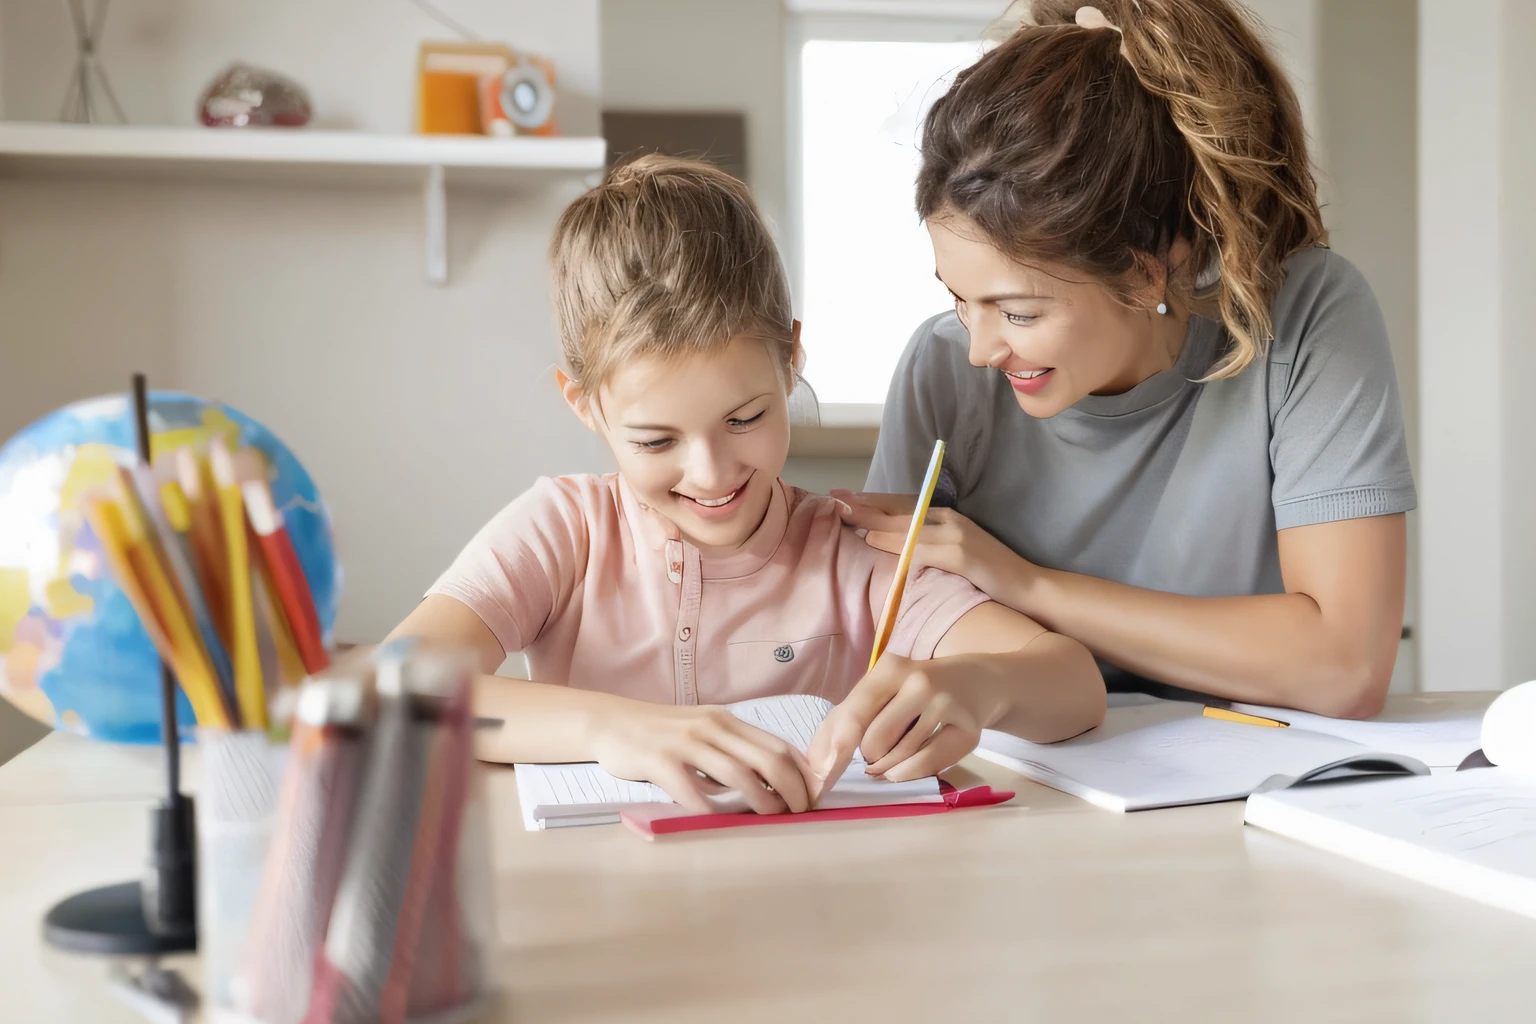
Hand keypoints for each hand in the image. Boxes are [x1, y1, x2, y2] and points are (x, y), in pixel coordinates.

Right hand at [585, 700, 816, 814]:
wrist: (611, 723)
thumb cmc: (662, 733)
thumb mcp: (704, 732)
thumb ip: (733, 751)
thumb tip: (774, 781)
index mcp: (727, 722)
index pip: (778, 745)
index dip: (802, 773)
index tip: (813, 796)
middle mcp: (712, 728)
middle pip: (768, 759)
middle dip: (792, 789)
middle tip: (800, 812)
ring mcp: (686, 743)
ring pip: (738, 774)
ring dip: (761, 801)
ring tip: (771, 817)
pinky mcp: (660, 761)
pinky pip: (692, 790)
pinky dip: (710, 809)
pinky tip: (718, 821)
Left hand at [807, 653, 993, 798]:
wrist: (976, 681)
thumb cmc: (912, 691)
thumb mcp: (879, 693)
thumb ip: (841, 721)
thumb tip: (815, 765)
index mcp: (889, 668)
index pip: (855, 713)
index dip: (836, 747)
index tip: (823, 775)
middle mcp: (918, 682)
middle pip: (874, 742)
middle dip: (869, 756)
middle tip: (878, 749)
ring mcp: (946, 704)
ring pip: (899, 757)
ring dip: (888, 767)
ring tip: (893, 756)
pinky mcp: (968, 729)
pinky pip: (927, 765)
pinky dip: (909, 773)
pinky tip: (906, 767)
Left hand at [830, 490, 1027, 600]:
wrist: (1030, 590)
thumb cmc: (993, 578)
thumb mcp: (957, 558)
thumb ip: (930, 550)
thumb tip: (896, 550)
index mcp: (949, 519)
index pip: (905, 505)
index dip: (874, 501)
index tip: (846, 498)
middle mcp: (952, 520)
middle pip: (901, 508)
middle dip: (866, 503)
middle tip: (834, 497)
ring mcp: (957, 535)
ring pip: (906, 525)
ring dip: (872, 518)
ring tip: (844, 514)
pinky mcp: (962, 554)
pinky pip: (920, 547)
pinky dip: (894, 542)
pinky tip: (873, 539)